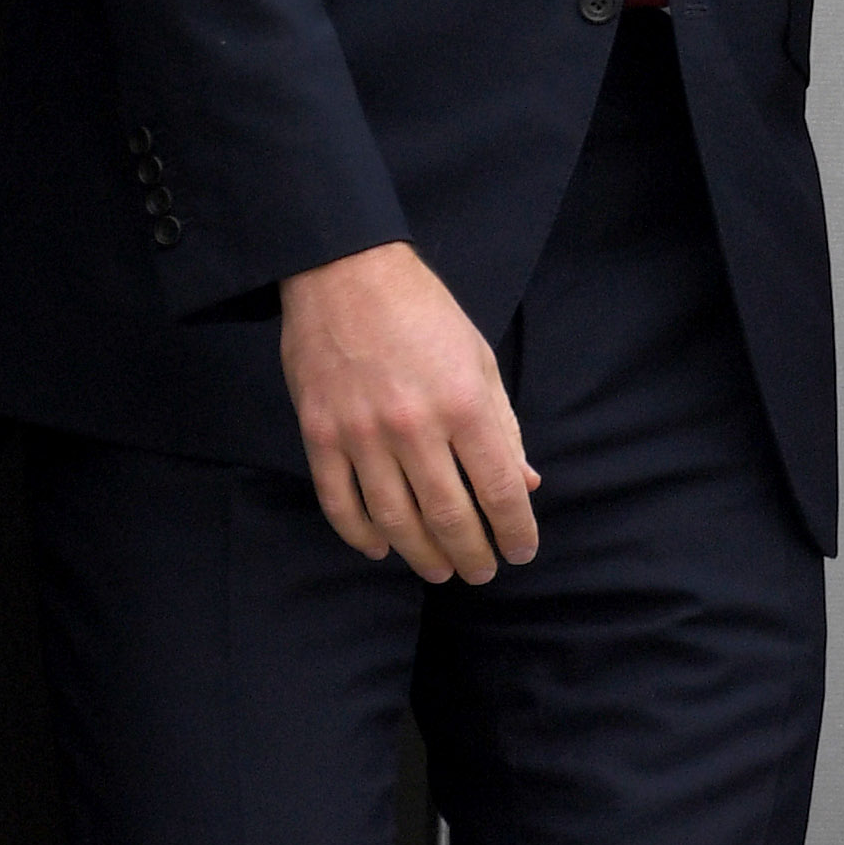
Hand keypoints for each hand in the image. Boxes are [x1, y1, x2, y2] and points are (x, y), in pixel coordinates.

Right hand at [279, 240, 539, 584]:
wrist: (344, 271)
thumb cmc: (423, 312)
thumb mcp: (479, 360)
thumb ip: (503, 427)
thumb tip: (524, 485)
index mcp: (464, 404)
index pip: (498, 489)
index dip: (514, 530)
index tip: (521, 551)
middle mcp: (415, 426)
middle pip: (448, 516)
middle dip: (471, 554)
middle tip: (480, 573)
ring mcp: (362, 434)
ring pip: (395, 520)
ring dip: (421, 555)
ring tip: (439, 571)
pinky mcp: (319, 434)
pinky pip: (340, 502)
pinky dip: (360, 535)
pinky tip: (381, 547)